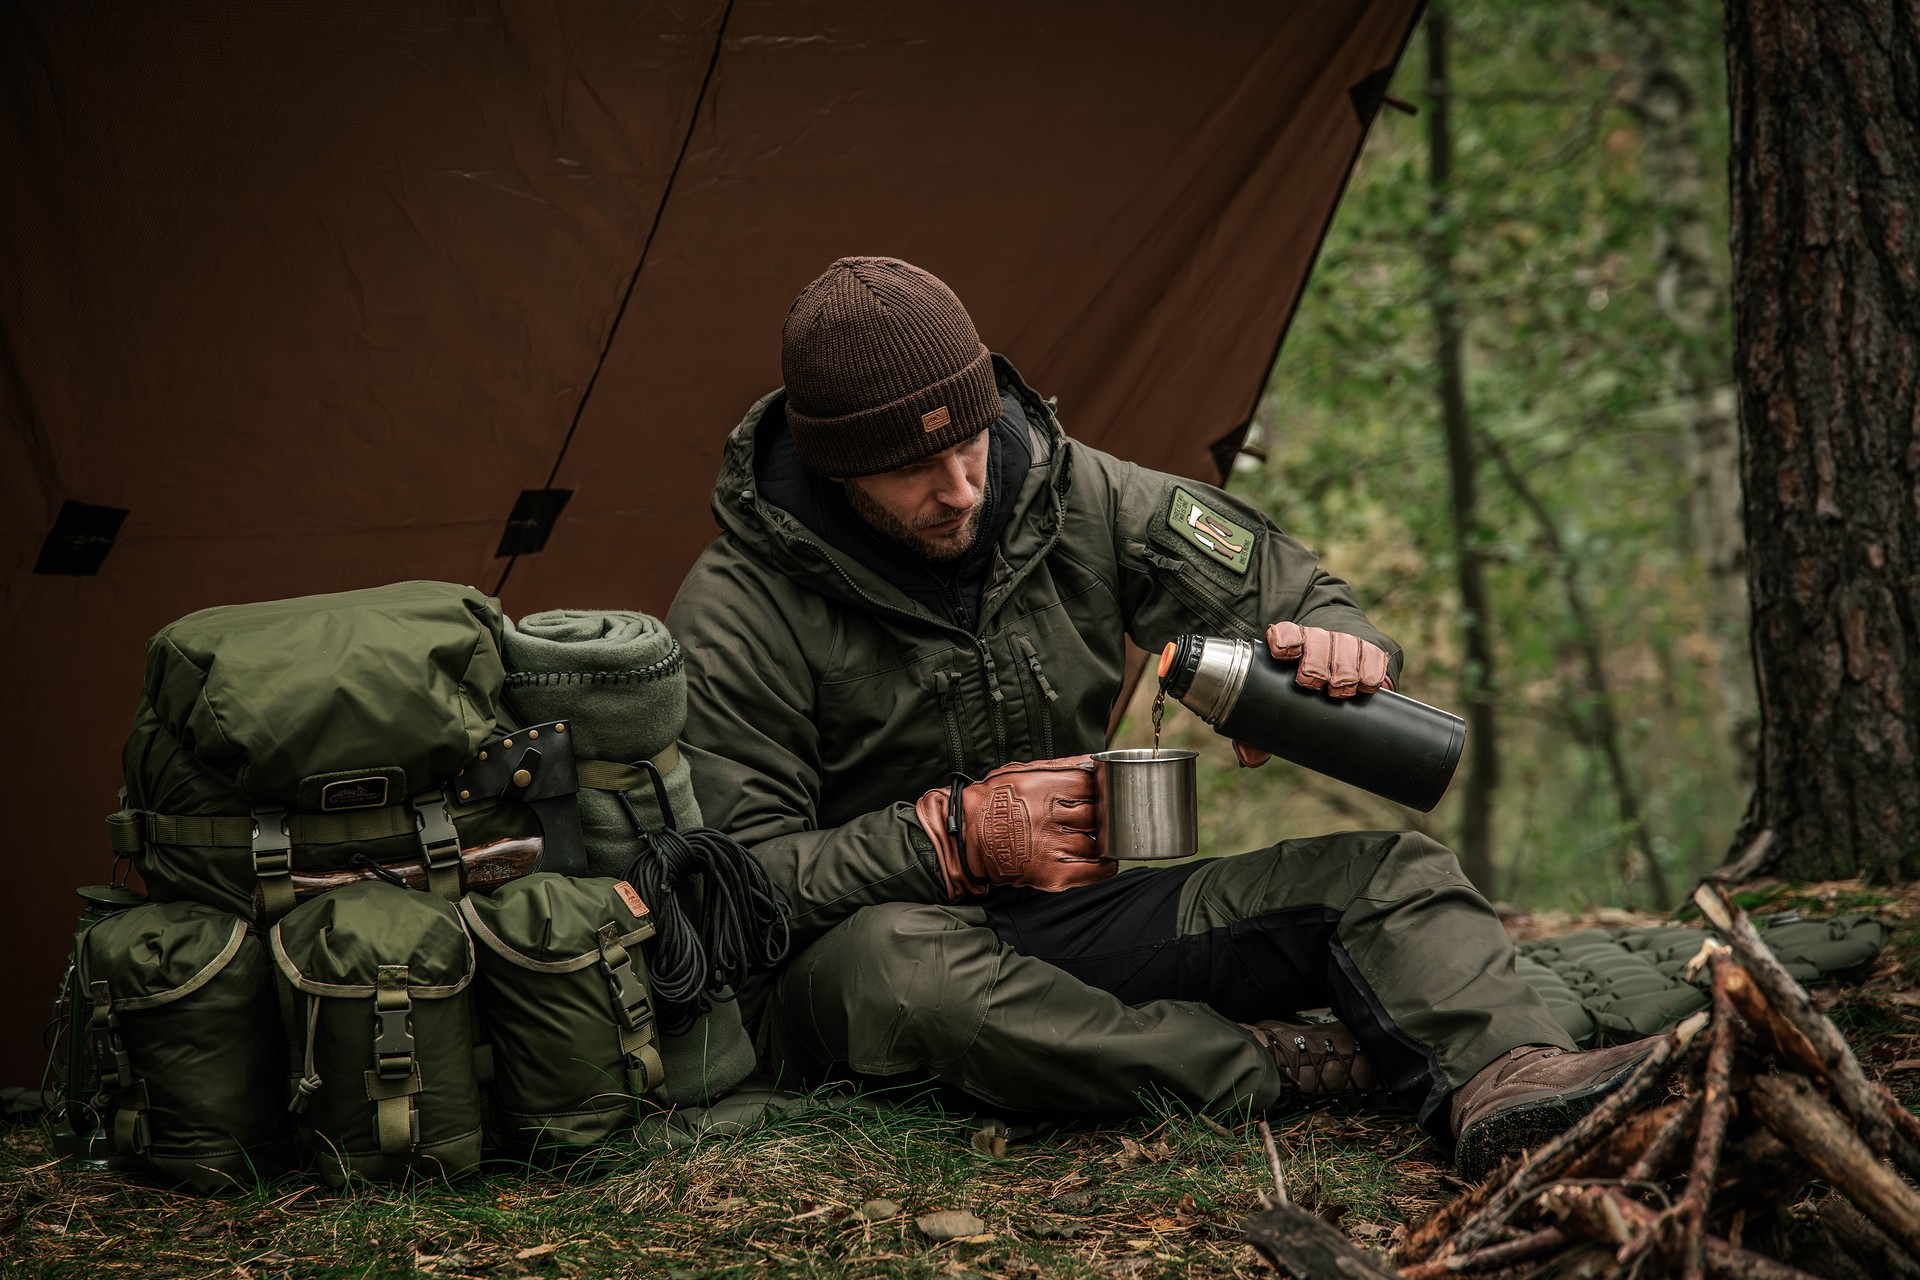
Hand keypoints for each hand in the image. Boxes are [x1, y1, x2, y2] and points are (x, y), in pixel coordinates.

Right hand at [916, 756, 1111, 897]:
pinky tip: (1106, 858)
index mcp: (1046, 788)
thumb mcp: (1021, 771)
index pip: (1094, 784)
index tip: (1102, 791)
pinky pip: (1093, 871)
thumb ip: (1059, 766)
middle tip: (1100, 813)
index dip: (1102, 787)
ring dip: (1103, 838)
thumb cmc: (993, 801)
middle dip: (1103, 812)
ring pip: (1098, 841)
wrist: (964, 837)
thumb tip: (1091, 760)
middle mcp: (1052, 817)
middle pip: (1099, 812)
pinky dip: (1105, 865)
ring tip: (1099, 835)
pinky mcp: (1052, 873)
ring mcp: (1054, 846)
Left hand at [1235, 622, 1392, 767]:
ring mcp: (1344, 644)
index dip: (1285, 639)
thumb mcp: (1275, 707)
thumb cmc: (1296, 692)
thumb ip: (1256, 731)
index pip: (1285, 632)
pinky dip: (1371, 671)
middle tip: (1313, 684)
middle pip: (1318, 640)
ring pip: (1347, 646)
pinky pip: (1374, 656)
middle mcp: (1317, 639)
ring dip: (1344, 669)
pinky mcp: (1371, 653)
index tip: (1284, 654)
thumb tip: (1251, 758)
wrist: (1337, 675)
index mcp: (1289, 644)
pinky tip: (1366, 685)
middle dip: (1315, 662)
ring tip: (1339, 690)